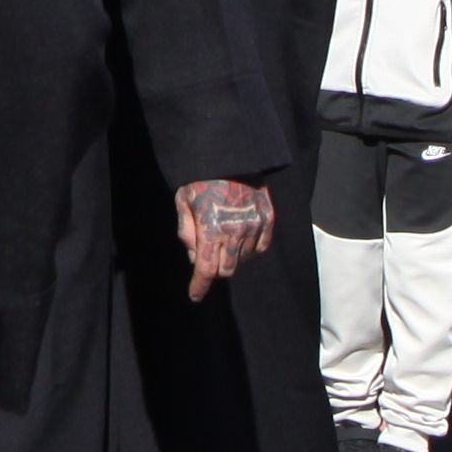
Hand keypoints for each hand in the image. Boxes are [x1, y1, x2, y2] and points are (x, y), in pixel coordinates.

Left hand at [175, 178, 272, 297]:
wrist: (230, 155)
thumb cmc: (201, 177)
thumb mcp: (183, 200)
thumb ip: (186, 231)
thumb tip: (194, 257)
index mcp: (211, 228)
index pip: (206, 269)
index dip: (199, 286)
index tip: (194, 295)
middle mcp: (235, 232)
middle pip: (227, 269)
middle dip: (214, 269)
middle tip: (207, 258)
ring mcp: (255, 226)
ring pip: (243, 260)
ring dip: (231, 256)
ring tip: (222, 236)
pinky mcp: (269, 219)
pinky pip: (261, 248)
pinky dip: (249, 249)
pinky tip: (239, 236)